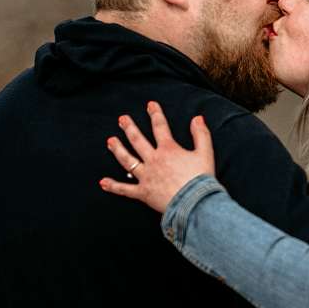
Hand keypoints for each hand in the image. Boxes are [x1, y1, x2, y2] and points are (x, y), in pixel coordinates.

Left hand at [98, 101, 215, 213]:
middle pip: (138, 140)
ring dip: (118, 149)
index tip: (150, 105)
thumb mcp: (205, 153)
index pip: (160, 127)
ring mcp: (146, 176)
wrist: (195, 203)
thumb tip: (197, 118)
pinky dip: (113, 186)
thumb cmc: (201, 179)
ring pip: (127, 160)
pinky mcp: (143, 193)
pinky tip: (103, 182)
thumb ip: (201, 134)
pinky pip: (125, 190)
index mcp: (168, 150)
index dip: (155, 114)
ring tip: (110, 141)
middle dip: (129, 128)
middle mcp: (153, 160)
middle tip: (122, 119)